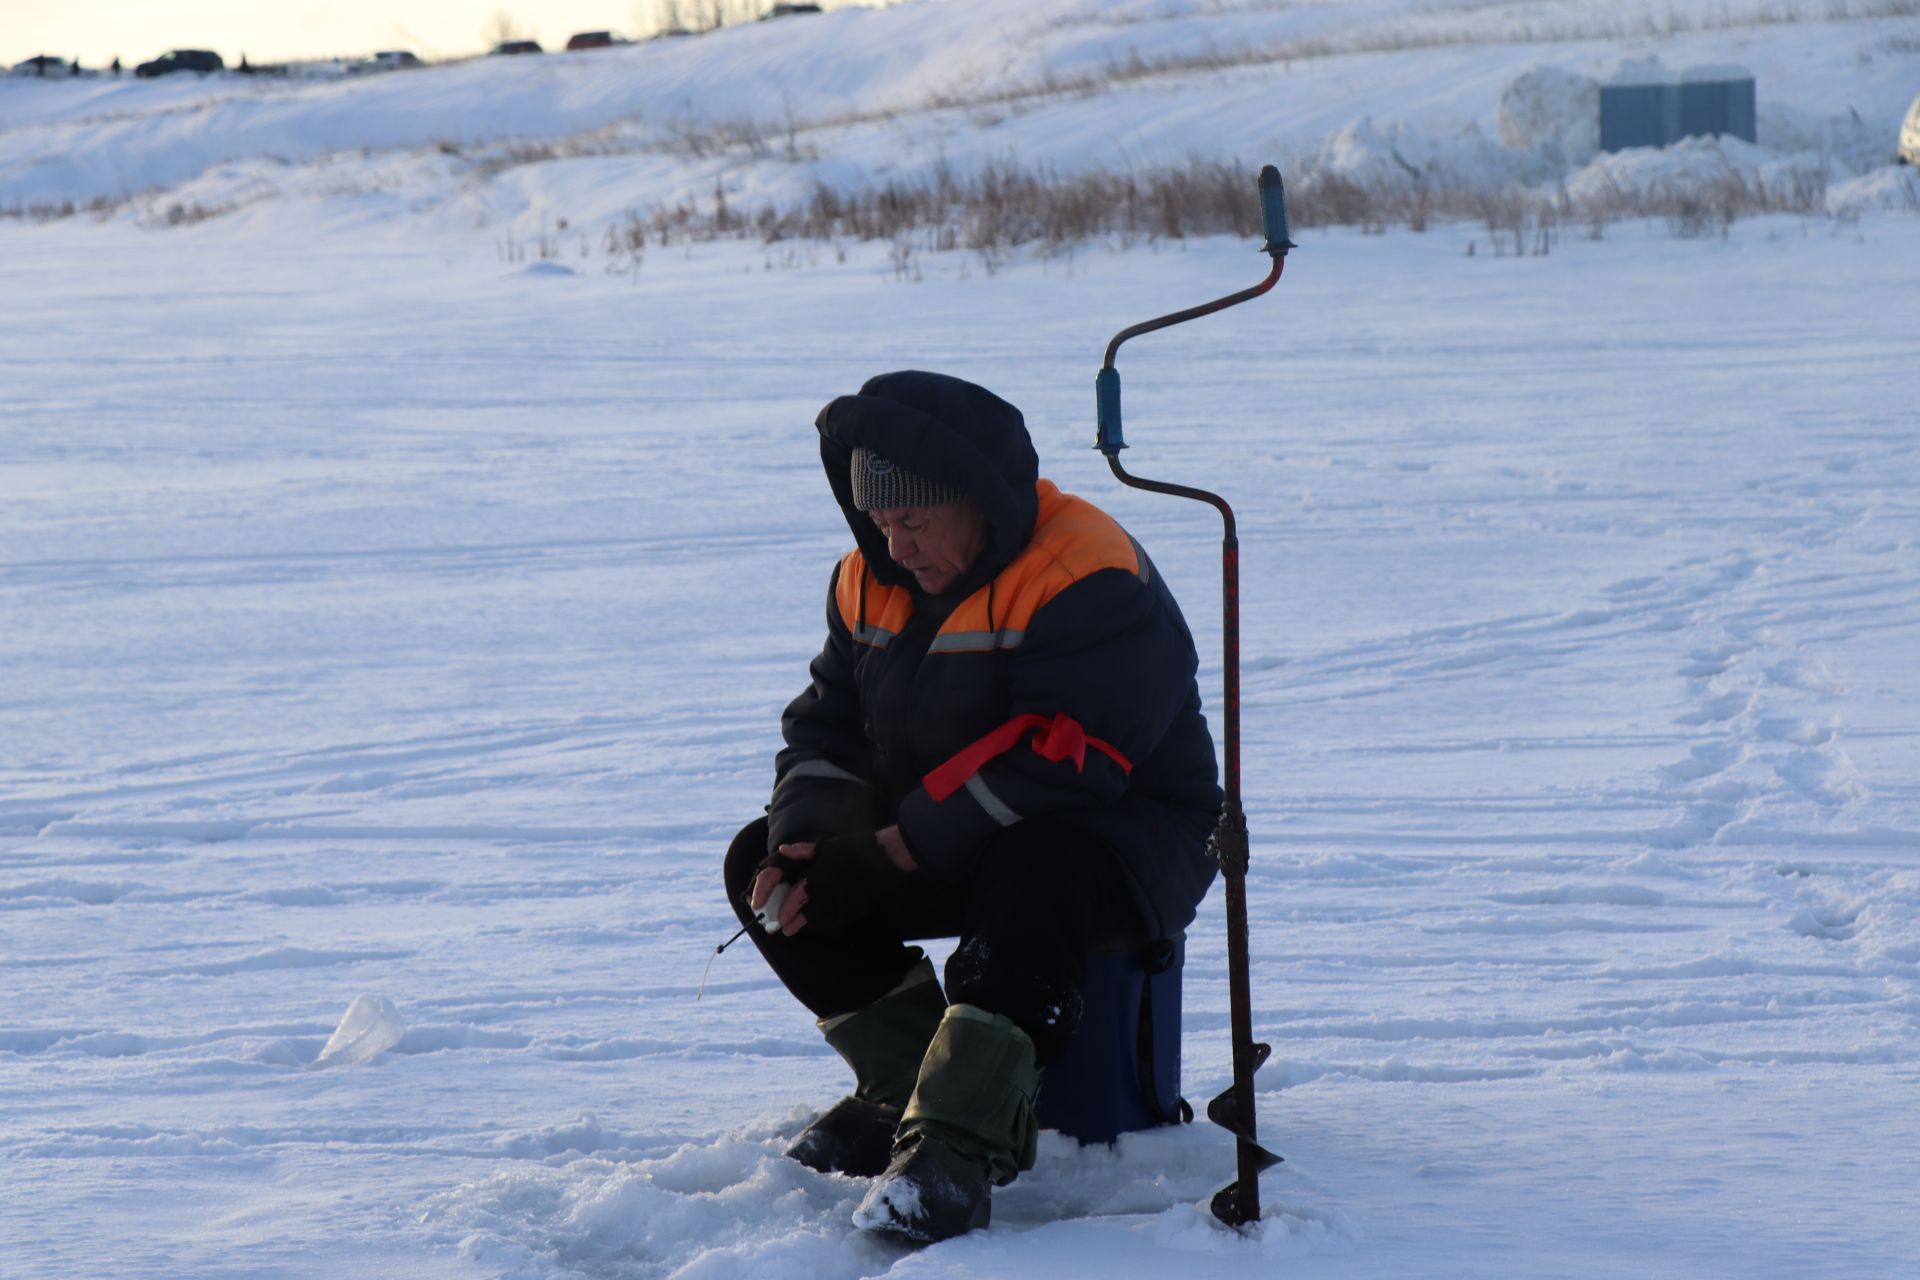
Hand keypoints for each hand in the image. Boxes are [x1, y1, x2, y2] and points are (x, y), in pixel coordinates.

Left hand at [750, 828, 911, 935]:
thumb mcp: (825, 847)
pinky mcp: (854, 909)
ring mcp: (843, 903)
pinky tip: (819, 921)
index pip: (797, 898)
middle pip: (807, 914)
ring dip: (809, 924)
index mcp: (818, 877)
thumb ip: (801, 851)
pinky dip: (825, 922)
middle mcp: (828, 893)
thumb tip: (782, 850)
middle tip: (786, 929)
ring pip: (821, 919)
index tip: (780, 918)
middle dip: (795, 923)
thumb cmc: (853, 849)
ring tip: (798, 927)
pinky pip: (836, 919)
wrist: (884, 857)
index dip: (787, 909)